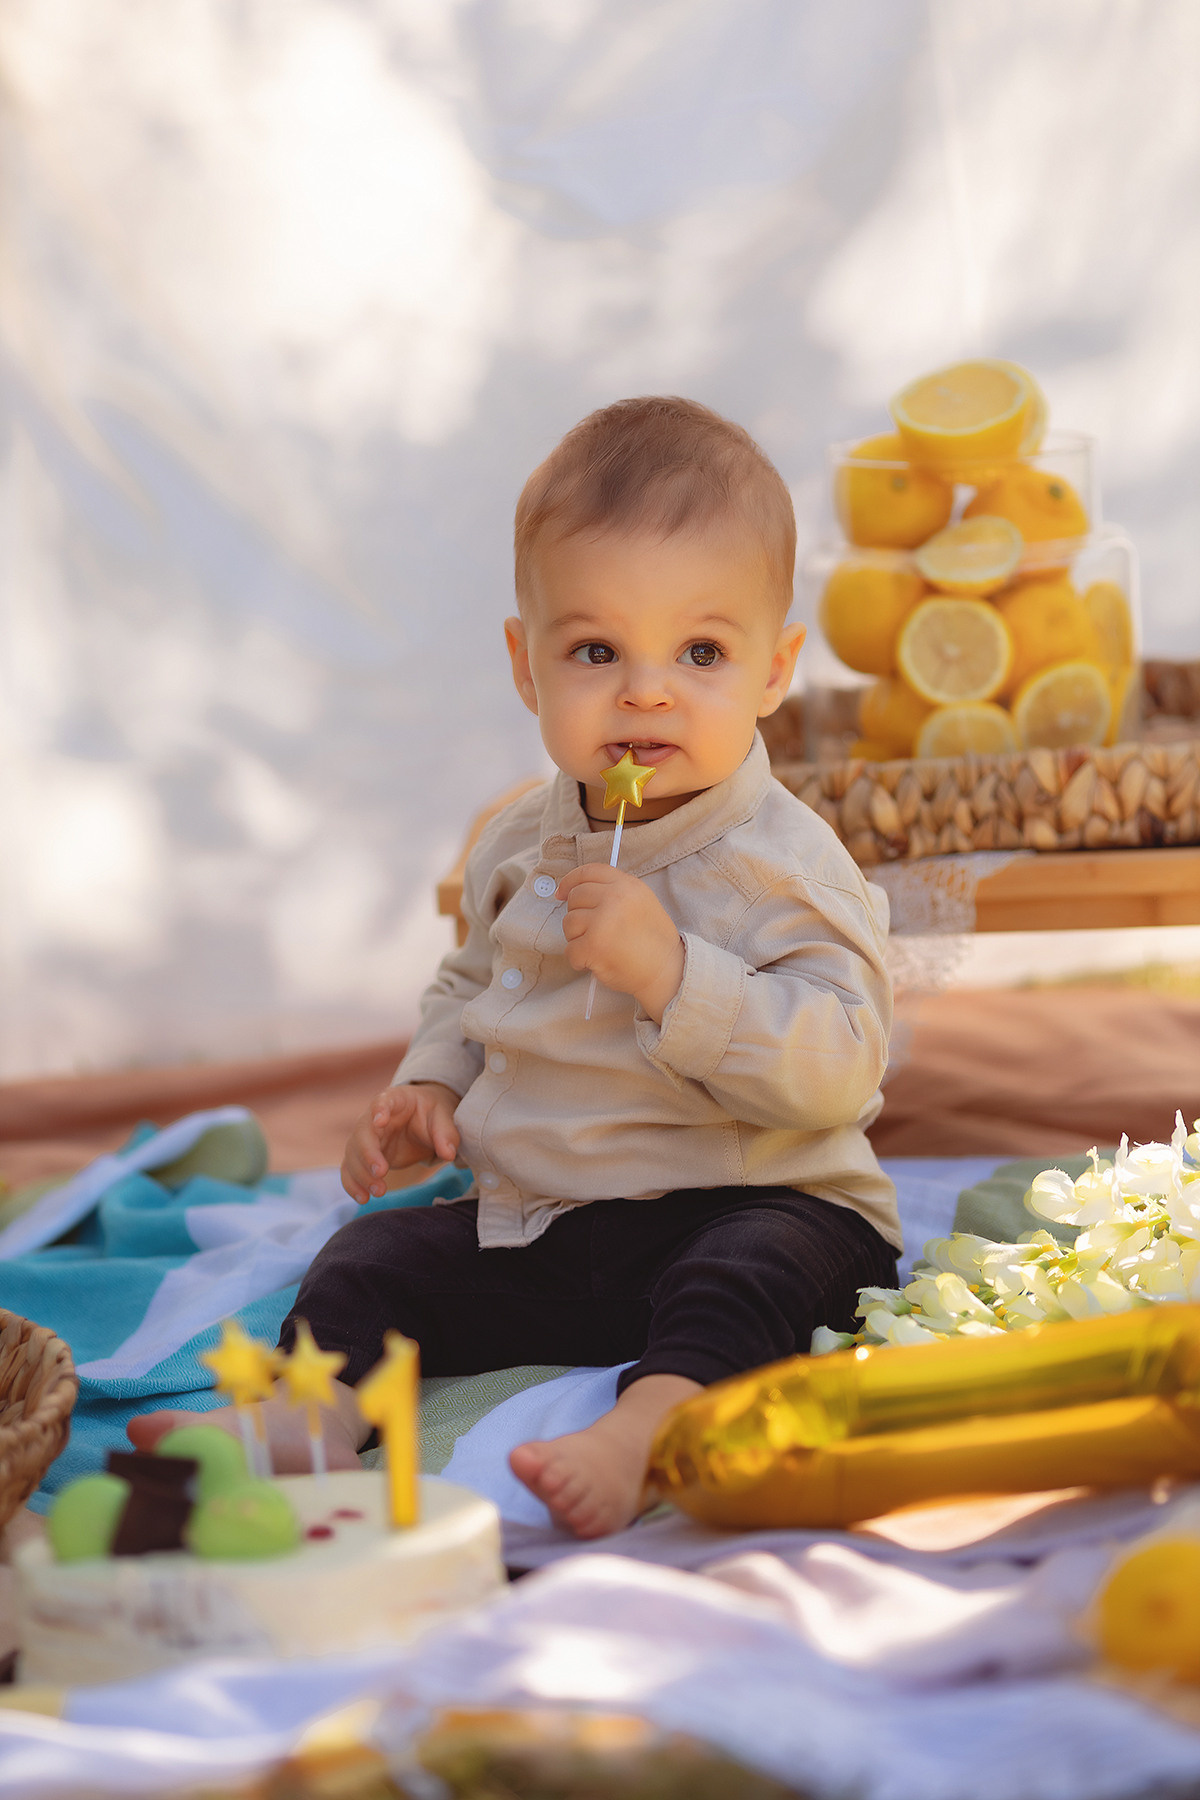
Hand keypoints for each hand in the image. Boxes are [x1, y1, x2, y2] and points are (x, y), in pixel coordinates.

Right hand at [341, 1082, 460, 1203]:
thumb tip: (448, 1154)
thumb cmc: (431, 1114)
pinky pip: (350, 1170)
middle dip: (368, 1154)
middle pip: (362, 1133)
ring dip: (362, 1174)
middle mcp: (372, 1118)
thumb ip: (446, 1133)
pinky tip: (363, 1198)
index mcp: (394, 1100)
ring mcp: (365, 1138)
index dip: (379, 1110)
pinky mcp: (364, 1157)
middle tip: (382, 1172)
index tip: (380, 1121)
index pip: (382, 1101)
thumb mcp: (443, 1117)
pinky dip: (353, 1184)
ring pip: (353, 1155)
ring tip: (379, 1192)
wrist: (422, 1122)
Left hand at [557, 864, 684, 1022]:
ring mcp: (603, 921)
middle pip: (575, 897)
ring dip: (577, 938)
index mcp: (628, 885)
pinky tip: (594, 962)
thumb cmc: (654, 941)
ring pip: (568, 923)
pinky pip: (570, 949)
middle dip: (578, 916)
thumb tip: (576, 891)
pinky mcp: (593, 945)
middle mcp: (615, 898)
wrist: (667, 970)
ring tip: (597, 948)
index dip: (570, 881)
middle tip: (592, 932)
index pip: (589, 872)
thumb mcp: (642, 902)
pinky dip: (578, 960)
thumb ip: (615, 892)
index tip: (562, 893)